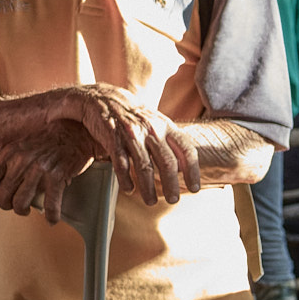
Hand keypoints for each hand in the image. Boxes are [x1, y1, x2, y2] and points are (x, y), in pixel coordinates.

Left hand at [0, 121, 99, 223]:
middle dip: (6, 205)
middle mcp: (21, 162)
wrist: (76, 132)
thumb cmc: (50, 140)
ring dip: (22, 210)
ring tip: (27, 210)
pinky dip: (51, 215)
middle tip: (13, 205)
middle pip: (2, 195)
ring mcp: (39, 170)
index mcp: (9, 153)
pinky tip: (51, 219)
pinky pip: (50, 203)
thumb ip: (10, 162)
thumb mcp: (23, 146)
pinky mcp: (57, 176)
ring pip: (20, 202)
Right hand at [66, 83, 198, 205]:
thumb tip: (186, 166)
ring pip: (144, 167)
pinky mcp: (112, 138)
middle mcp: (152, 130)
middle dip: (172, 185)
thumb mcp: (157, 122)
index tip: (195, 188)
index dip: (193, 171)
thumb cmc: (134, 115)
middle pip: (168, 163)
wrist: (102, 97)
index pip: (187, 151)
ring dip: (148, 188)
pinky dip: (126, 179)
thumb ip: (170, 140)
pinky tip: (129, 190)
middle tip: (173, 200)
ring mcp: (132, 134)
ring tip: (151, 202)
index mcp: (167, 126)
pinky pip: (121, 164)